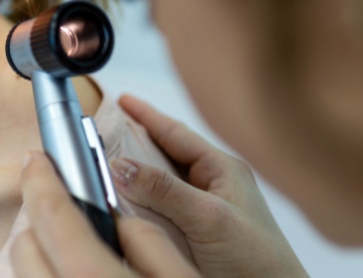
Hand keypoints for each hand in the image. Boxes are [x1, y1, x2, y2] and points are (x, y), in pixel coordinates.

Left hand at [11, 150, 199, 277]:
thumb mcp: (183, 275)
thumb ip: (147, 239)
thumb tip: (118, 216)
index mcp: (92, 277)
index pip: (51, 215)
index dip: (40, 177)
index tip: (36, 159)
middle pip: (24, 246)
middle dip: (37, 215)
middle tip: (60, 199)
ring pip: (25, 272)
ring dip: (39, 247)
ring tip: (69, 236)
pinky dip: (46, 270)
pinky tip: (71, 266)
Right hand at [112, 95, 308, 277]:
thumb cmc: (260, 264)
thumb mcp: (209, 219)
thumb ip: (165, 191)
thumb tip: (122, 166)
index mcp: (222, 170)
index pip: (176, 133)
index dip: (146, 115)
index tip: (121, 100)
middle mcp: (212, 185)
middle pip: (164, 155)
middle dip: (133, 143)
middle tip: (102, 133)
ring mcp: (203, 210)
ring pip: (159, 183)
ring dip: (134, 176)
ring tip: (104, 166)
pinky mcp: (194, 234)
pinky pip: (159, 209)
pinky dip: (139, 204)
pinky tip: (123, 205)